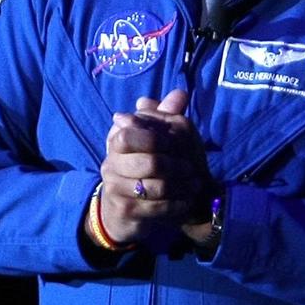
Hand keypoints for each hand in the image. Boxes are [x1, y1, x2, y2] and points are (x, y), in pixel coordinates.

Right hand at [92, 88, 211, 245]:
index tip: (174, 144)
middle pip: (149, 162)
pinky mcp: (126, 211)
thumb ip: (165, 117)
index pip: (129, 134)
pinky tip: (186, 200)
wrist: (125, 210)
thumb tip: (179, 93)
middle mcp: (110, 164)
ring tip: (193, 184)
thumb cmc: (142, 168)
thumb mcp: (154, 140)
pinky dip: (177, 204)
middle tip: (191, 168)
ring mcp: (115, 189)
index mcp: (116, 141)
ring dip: (180, 186)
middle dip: (176, 166)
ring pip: (155, 187)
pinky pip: (157, 207)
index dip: (156, 139)